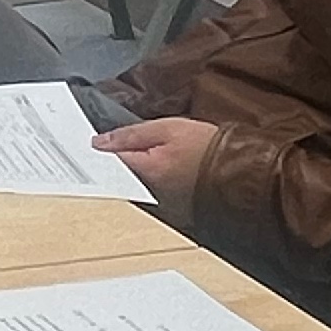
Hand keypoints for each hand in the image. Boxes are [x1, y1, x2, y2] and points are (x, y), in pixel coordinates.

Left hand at [91, 116, 221, 202]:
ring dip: (125, 167)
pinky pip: (147, 186)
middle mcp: (150, 191)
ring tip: (123, 149)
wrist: (240, 168)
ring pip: (132, 180)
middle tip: (104, 142)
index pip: (110, 162)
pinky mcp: (170, 202)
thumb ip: (131, 135)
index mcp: (147, 171)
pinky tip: (146, 162)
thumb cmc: (208, 146)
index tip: (91, 140)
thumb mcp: (167, 129)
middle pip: (119, 173)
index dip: (99, 149)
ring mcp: (160, 199)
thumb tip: (99, 142)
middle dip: (110, 159)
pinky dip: (142, 173)